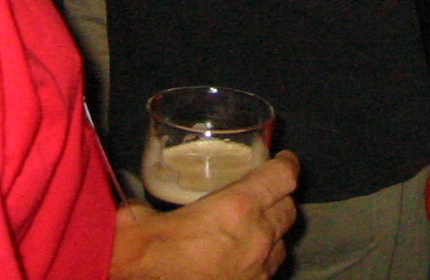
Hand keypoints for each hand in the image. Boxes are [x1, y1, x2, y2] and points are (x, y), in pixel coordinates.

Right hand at [110, 152, 298, 279]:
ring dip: (272, 234)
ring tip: (253, 230)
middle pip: (288, 210)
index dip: (286, 164)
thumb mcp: (141, 217)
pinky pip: (267, 272)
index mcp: (237, 208)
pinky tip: (240, 261)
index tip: (284, 160)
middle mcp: (257, 238)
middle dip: (279, 199)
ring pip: (282, 244)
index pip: (282, 177)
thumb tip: (140, 206)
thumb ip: (149, 205)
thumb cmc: (142, 255)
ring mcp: (258, 271)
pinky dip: (260, 263)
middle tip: (264, 195)